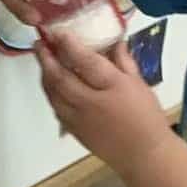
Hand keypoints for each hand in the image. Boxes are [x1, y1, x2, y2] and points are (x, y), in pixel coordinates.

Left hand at [37, 31, 172, 181]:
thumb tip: (115, 40)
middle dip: (46, 58)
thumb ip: (123, 61)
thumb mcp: (139, 84)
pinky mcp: (74, 130)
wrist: (144, 155)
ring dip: (45, 74)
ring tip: (42, 59)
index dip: (69, 45)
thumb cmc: (146, 116)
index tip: (58, 31)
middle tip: (40, 42)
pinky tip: (50, 82)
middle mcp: (91, 102)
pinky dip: (50, 92)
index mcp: (112, 87)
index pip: (85, 61)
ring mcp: (79, 118)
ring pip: (53, 93)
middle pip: (61, 77)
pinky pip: (55, 107)